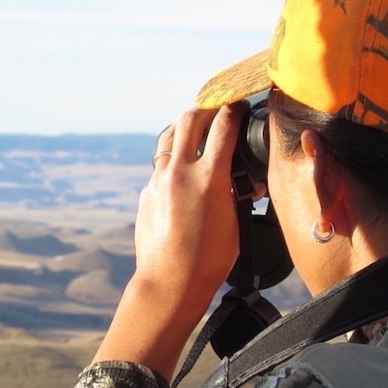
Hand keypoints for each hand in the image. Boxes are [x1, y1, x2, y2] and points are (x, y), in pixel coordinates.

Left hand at [92, 104, 242, 379]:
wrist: (171, 282)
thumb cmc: (210, 260)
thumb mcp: (234, 223)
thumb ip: (235, 194)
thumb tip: (241, 180)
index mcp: (210, 177)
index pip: (224, 127)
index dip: (233, 111)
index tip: (238, 106)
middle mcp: (181, 172)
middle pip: (190, 119)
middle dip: (206, 109)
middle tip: (217, 111)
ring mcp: (159, 182)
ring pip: (169, 138)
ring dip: (184, 129)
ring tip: (196, 132)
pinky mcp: (146, 194)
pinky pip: (160, 166)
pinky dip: (173, 161)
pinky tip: (182, 173)